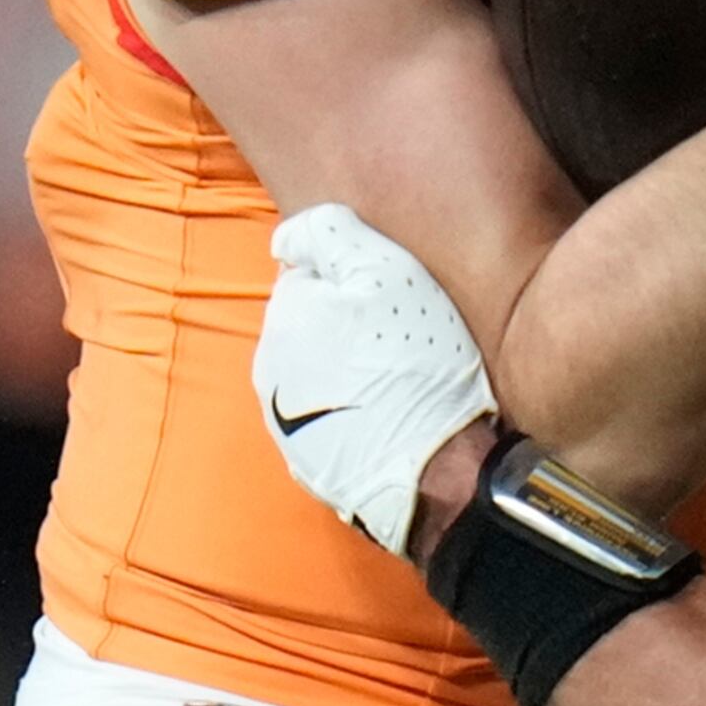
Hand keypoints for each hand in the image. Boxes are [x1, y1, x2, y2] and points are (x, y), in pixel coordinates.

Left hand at [254, 206, 499, 556]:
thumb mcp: (390, 273)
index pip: (311, 274)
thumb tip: (289, 234)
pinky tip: (391, 419)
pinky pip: (330, 420)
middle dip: (348, 327)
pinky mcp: (308, 464)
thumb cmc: (420, 366)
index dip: (357, 282)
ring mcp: (283, 422)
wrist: (436, 471)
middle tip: (403, 340)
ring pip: (319, 375)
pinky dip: (354, 414)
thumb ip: (329, 237)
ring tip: (401, 382)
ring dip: (350, 372)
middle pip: (312, 326)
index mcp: (284, 316)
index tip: (395, 300)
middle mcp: (269, 369)